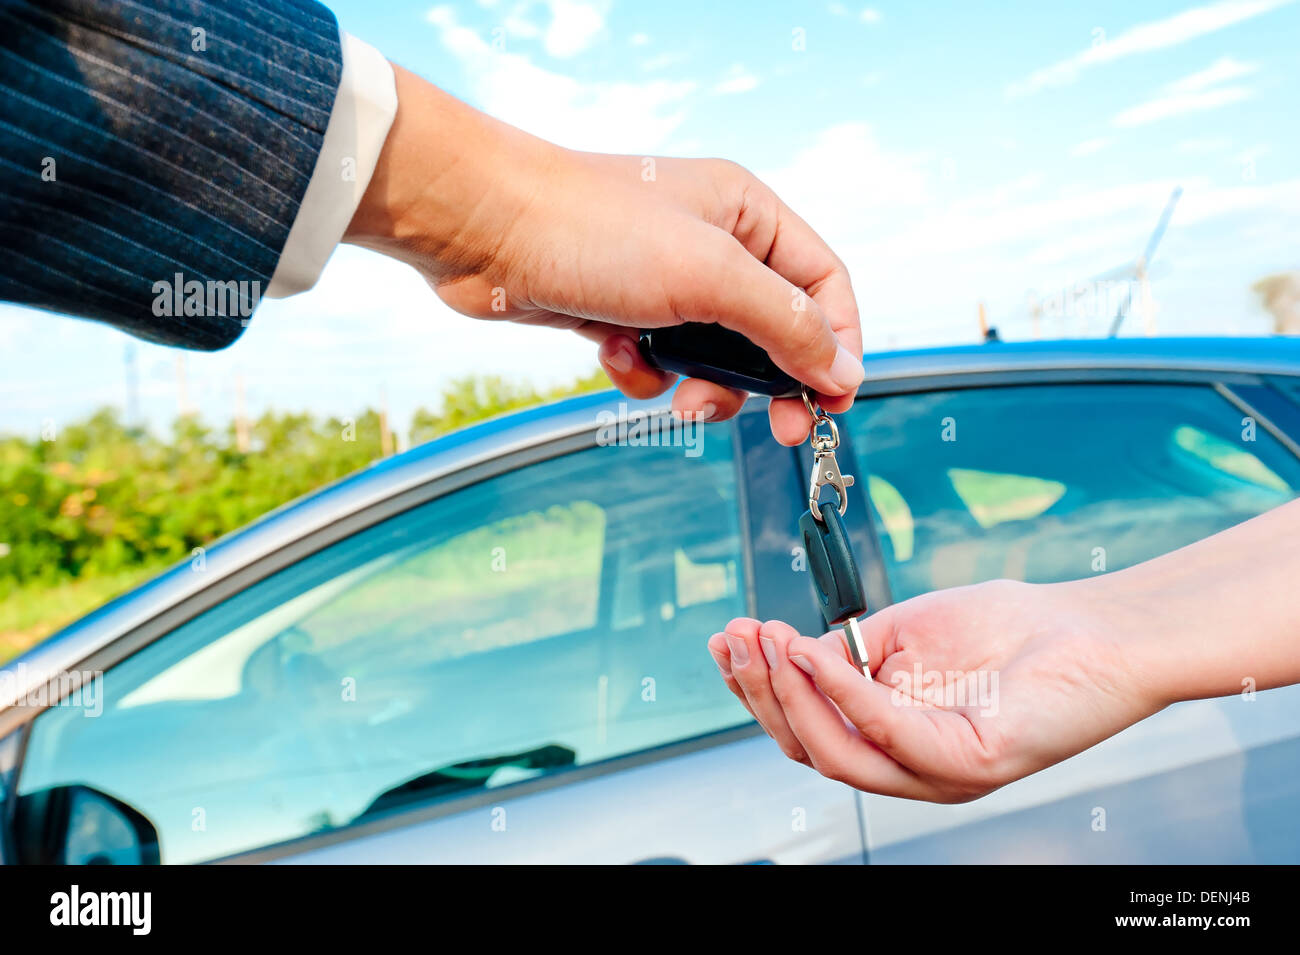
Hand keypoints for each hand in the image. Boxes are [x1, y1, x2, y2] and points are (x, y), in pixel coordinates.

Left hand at [345, 65, 863, 445]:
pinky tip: (614, 355)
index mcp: (746, 214)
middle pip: (773, 328)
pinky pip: (657, 362)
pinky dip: (643, 372)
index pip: (822, 284)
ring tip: (677, 397)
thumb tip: (844, 372)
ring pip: (714, 356)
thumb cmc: (591, 228)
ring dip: (702, 386)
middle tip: (780, 428)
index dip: (837, 344)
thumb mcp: (709, 275)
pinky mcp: (618, 312)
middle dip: (771, 381)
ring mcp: (662, 280)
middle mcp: (710, 244)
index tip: (834, 402)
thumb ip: (785, 324)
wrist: (481, 229)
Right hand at [706, 579, 1167, 801]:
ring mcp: (940, 774)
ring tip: (764, 642)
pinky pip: (887, 734)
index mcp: (892, 738)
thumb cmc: (1011, 630)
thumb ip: (847, 651)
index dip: (759, 688)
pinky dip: (841, 691)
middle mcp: (910, 767)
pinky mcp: (971, 766)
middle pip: (808, 747)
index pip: (807, 728)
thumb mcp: (905, 633)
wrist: (1097, 630)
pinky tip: (812, 651)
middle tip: (735, 637)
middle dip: (760, 692)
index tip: (728, 637)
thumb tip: (784, 653)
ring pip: (836, 755)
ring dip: (789, 697)